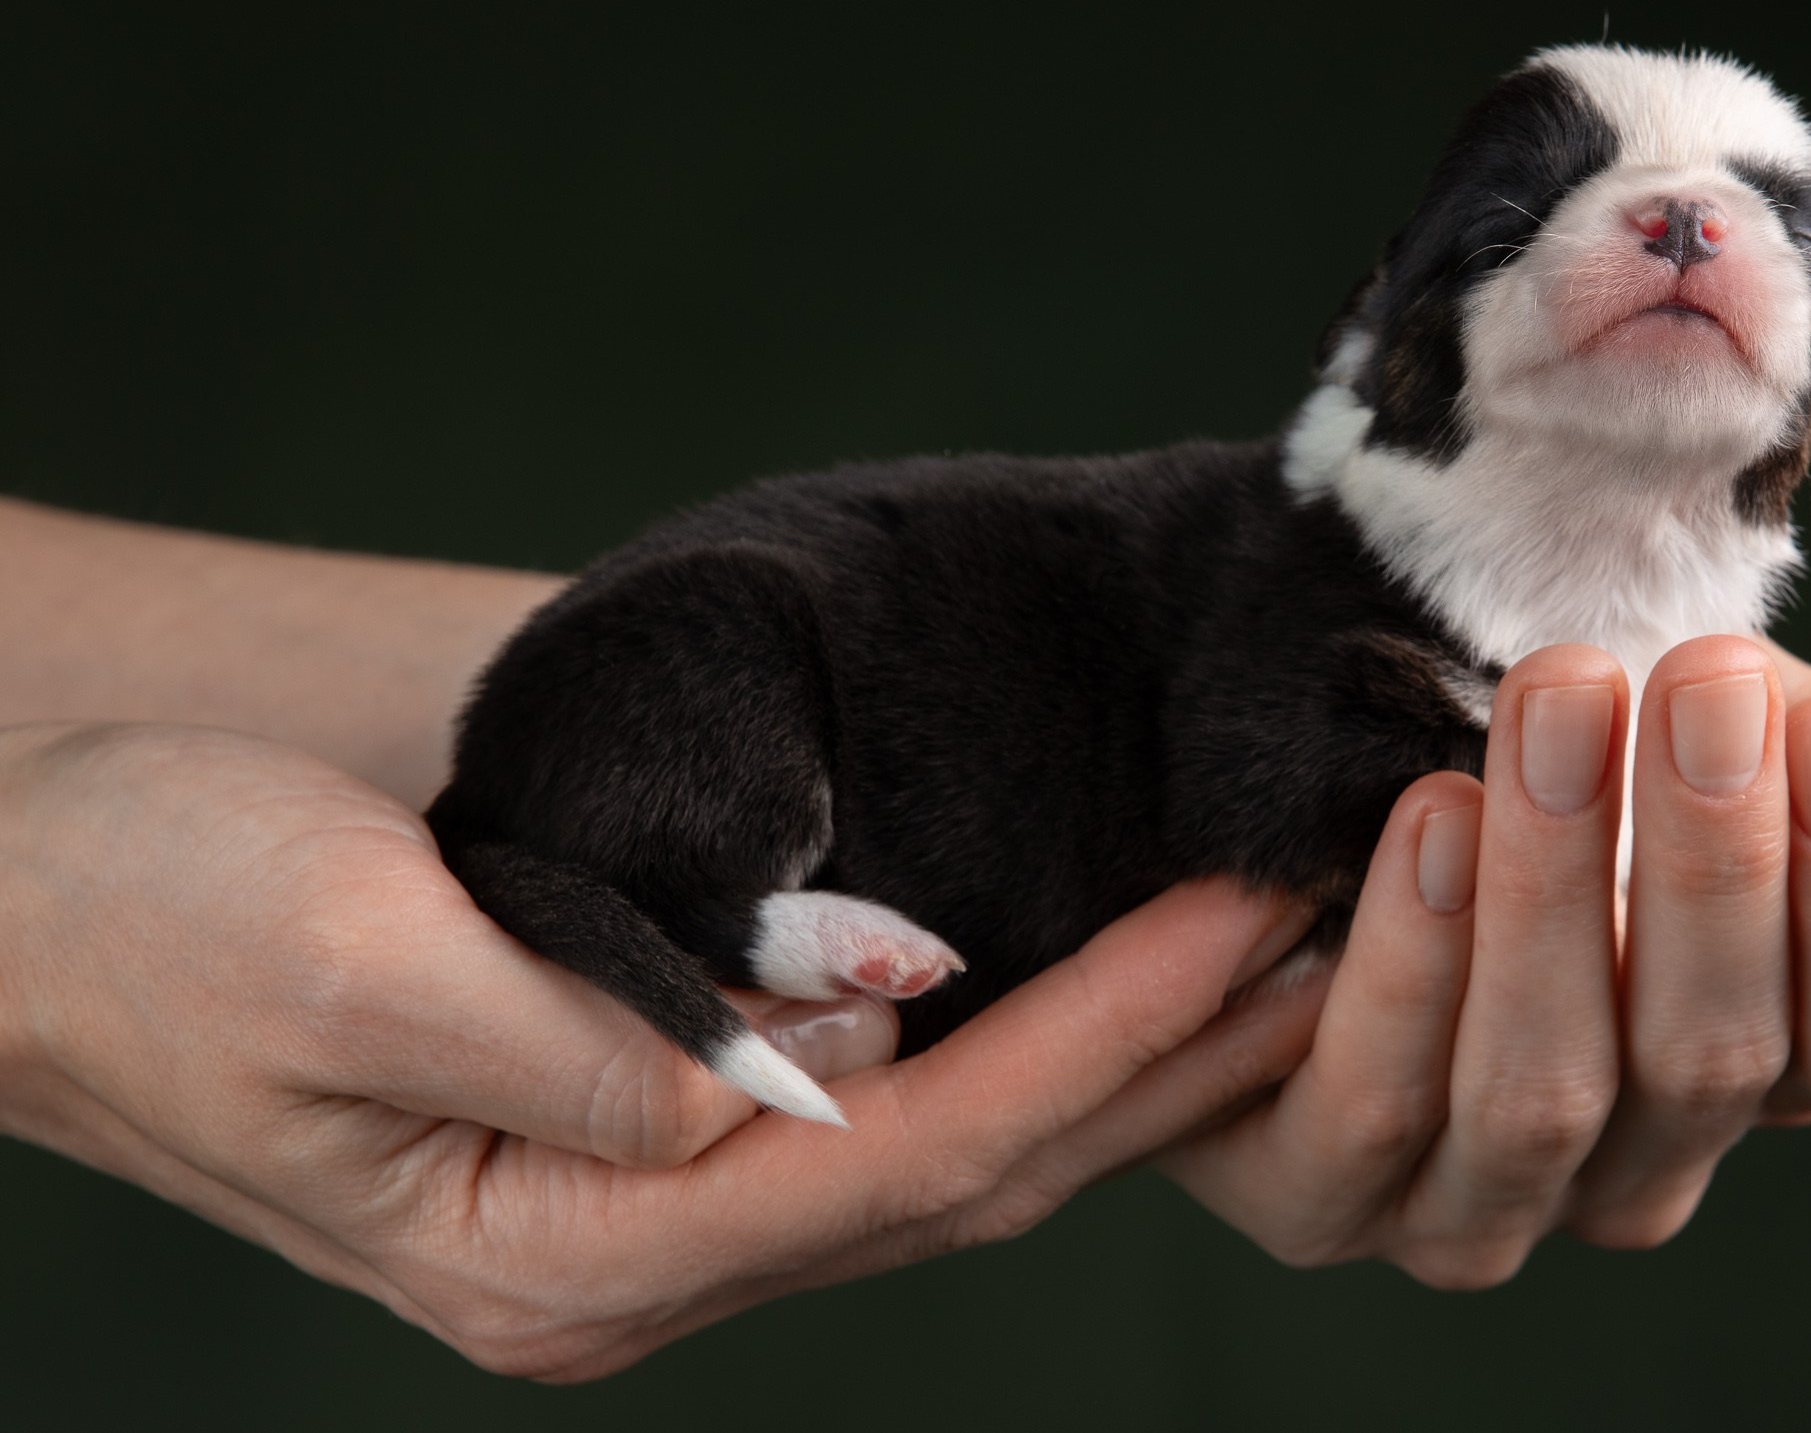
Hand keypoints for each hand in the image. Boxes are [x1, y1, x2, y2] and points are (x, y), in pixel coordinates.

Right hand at [0, 722, 1320, 1379]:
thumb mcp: (341, 957)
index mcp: (564, 1254)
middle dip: (1160, 1059)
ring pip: (948, 1153)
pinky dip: (1022, 1038)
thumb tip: (841, 1044)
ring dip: (1122, 1055)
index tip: (1242, 926)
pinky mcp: (657, 1130)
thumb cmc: (150, 912)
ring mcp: (650, 1206)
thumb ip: (595, 1026)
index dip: (1095, 1047)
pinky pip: (891, 1108)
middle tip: (1334, 933)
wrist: (32, 896)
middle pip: (963, 1178)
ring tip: (1282, 951)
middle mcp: (632, 1260)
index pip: (903, 1165)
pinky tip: (1116, 972)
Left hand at [1161, 635, 1810, 1283]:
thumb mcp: (1733, 744)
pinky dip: (1413, 960)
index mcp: (1765, 1065)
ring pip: (1546, 1086)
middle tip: (1702, 681)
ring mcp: (1481, 1201)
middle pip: (1718, 1053)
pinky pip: (1380, 1105)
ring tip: (1555, 702)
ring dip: (1557, 887)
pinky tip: (1432, 819)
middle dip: (1713, 860)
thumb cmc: (1567, 741)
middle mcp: (1640, 1163)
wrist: (1317, 732)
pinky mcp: (1320, 1195)